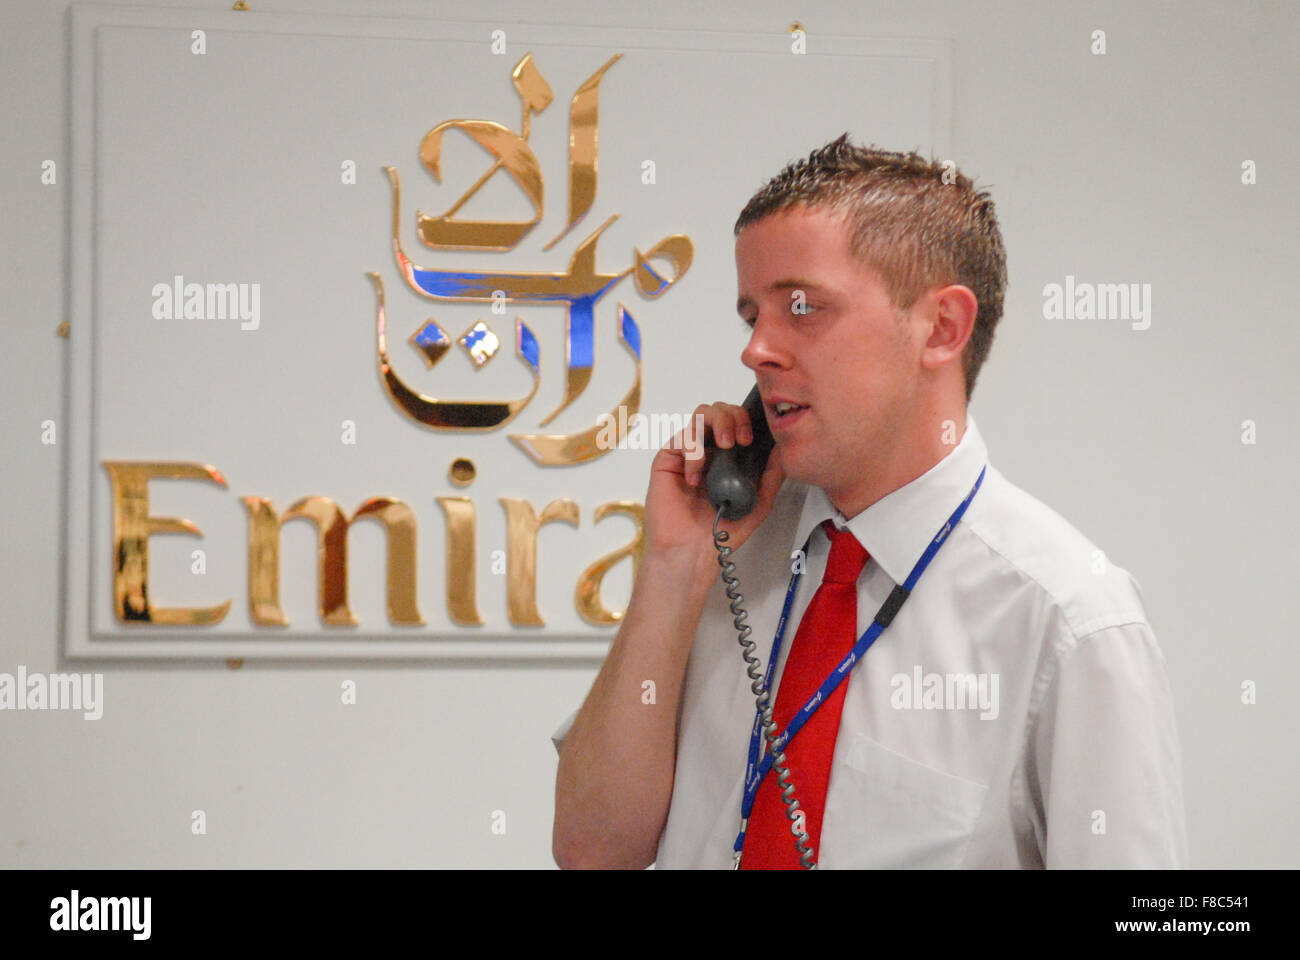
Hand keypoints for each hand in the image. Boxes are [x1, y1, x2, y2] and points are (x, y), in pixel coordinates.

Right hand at [643, 401, 785, 564]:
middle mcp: (707, 449)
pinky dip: (692, 451)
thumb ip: (772, 475)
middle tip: (741, 439)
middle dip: (733, 415)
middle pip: (719, 409)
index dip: (747, 419)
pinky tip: (696, 477)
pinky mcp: (667, 459)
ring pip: (700, 414)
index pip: (738, 421)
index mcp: (729, 456)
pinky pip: (680, 438)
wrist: (692, 551)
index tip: (754, 437)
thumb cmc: (721, 531)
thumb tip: (783, 449)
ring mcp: (687, 453)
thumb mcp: (759, 503)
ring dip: (716, 422)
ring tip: (724, 445)